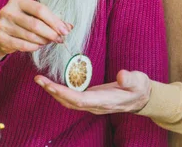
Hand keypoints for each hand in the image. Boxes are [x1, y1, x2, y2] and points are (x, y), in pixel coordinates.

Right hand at [0, 0, 72, 60]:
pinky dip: (34, 47)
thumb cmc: (21, 22)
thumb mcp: (34, 16)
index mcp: (17, 0)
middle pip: (36, 24)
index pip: (40, 9)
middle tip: (60, 39)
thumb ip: (51, 19)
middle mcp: (8, 10)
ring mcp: (2, 24)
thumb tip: (69, 26)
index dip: (55, 21)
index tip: (65, 30)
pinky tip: (38, 46)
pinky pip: (23, 45)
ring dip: (44, 41)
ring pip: (30, 36)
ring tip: (49, 42)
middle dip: (51, 33)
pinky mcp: (0, 38)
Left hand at [35, 70, 151, 114]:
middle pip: (70, 102)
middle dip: (53, 92)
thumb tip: (121, 75)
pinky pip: (72, 99)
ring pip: (69, 102)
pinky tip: (53, 84)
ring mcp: (92, 104)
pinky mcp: (90, 100)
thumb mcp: (139, 81)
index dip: (65, 94)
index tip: (52, 86)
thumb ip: (130, 79)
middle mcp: (95, 106)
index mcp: (105, 101)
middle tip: (39, 80)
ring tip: (41, 81)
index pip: (81, 100)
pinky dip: (60, 92)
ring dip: (54, 92)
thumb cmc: (139, 88)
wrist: (142, 98)